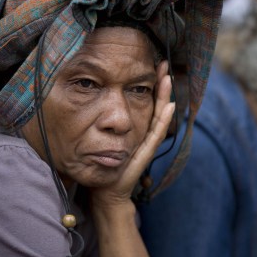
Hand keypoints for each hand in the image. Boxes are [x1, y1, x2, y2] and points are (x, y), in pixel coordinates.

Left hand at [91, 60, 174, 206]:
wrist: (106, 191)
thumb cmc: (100, 166)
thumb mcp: (98, 138)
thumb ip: (97, 122)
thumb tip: (87, 102)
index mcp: (134, 129)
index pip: (146, 102)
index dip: (150, 85)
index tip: (152, 65)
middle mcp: (143, 134)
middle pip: (156, 105)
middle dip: (160, 85)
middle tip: (164, 64)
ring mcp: (146, 143)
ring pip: (159, 116)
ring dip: (165, 97)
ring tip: (167, 78)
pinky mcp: (144, 153)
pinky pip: (155, 133)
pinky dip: (163, 119)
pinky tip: (169, 106)